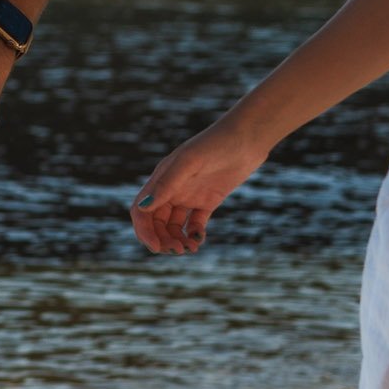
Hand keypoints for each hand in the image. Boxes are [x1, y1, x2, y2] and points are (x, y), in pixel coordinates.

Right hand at [130, 117, 270, 254]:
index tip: (156, 247)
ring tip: (191, 248)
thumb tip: (143, 208)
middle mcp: (172, 189)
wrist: (247, 138)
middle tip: (178, 250)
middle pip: (157, 223)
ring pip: (175, 226)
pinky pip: (195, 223)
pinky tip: (200, 239)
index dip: (144, 231)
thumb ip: (167, 184)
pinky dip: (194, 235)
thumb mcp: (190, 162)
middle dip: (162, 239)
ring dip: (178, 240)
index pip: (141, 211)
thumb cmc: (216, 144)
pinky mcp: (208, 201)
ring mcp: (190, 195)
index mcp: (161, 179)